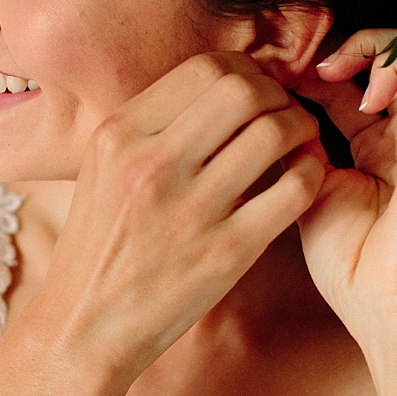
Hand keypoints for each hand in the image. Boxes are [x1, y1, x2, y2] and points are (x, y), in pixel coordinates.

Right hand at [26, 52, 328, 379]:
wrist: (84, 326)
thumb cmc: (98, 247)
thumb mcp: (102, 171)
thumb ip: (150, 128)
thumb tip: (213, 87)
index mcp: (117, 136)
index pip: (203, 69)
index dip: (245, 70)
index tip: (256, 90)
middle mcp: (150, 165)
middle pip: (243, 90)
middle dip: (278, 93)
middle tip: (284, 112)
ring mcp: (189, 209)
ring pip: (274, 133)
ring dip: (302, 128)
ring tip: (301, 142)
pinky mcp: (225, 252)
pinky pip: (293, 191)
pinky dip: (311, 174)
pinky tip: (304, 179)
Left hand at [293, 29, 396, 342]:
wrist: (389, 304)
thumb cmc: (348, 261)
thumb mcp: (306, 187)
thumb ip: (295, 143)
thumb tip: (262, 101)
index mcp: (372, 144)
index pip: (345, 80)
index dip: (304, 67)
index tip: (266, 73)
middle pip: (377, 56)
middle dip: (331, 47)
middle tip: (292, 62)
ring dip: (361, 43)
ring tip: (324, 70)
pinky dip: (388, 56)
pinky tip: (357, 91)